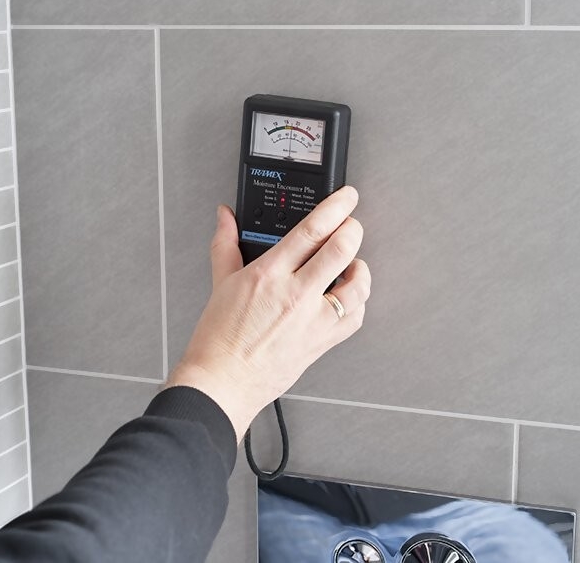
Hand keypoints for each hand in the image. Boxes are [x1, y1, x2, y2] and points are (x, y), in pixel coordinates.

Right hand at [166, 186, 370, 442]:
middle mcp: (296, 295)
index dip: (336, 207)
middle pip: (342, 249)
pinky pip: (356, 317)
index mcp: (269, 274)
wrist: (223, 381)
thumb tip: (225, 217)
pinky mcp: (323, 342)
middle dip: (353, 229)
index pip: (312, 230)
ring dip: (361, 266)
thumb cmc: (219, 339)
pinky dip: (358, 302)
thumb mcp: (220, 283)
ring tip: (352, 262)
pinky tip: (348, 296)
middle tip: (351, 225)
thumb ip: (226, 244)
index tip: (346, 197)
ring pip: (358, 284)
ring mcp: (313, 320)